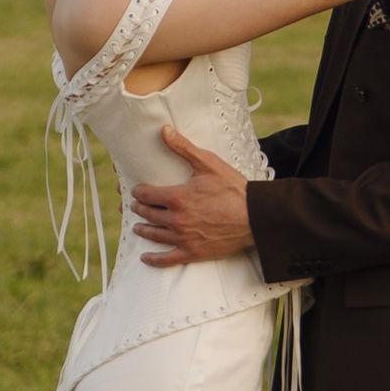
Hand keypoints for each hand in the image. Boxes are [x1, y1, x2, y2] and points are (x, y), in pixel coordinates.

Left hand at [130, 125, 257, 266]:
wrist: (255, 217)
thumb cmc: (233, 189)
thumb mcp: (208, 164)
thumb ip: (183, 148)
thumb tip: (164, 130)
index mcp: (177, 198)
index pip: (147, 194)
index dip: (138, 192)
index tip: (136, 190)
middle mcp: (176, 220)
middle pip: (148, 214)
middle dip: (139, 209)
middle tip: (134, 206)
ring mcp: (184, 238)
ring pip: (155, 235)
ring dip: (143, 230)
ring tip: (137, 227)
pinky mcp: (193, 253)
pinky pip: (167, 259)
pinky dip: (154, 259)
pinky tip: (145, 257)